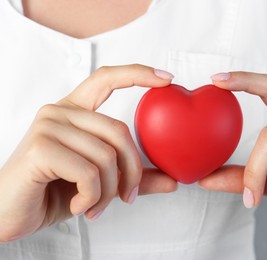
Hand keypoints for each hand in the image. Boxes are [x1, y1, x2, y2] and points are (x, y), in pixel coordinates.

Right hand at [0, 64, 176, 241]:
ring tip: (96, 207)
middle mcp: (60, 112)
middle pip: (118, 131)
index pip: (106, 79)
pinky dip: (93, 197)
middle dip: (131, 171)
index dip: (137, 74)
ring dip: (109, 191)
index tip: (167, 78)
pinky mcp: (40, 148)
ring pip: (106, 155)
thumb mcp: (100, 184)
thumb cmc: (53, 193)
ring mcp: (48, 126)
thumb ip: (133, 179)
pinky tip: (80, 207)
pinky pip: (88, 172)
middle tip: (127, 197)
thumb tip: (173, 181)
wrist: (10, 216)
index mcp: (74, 112)